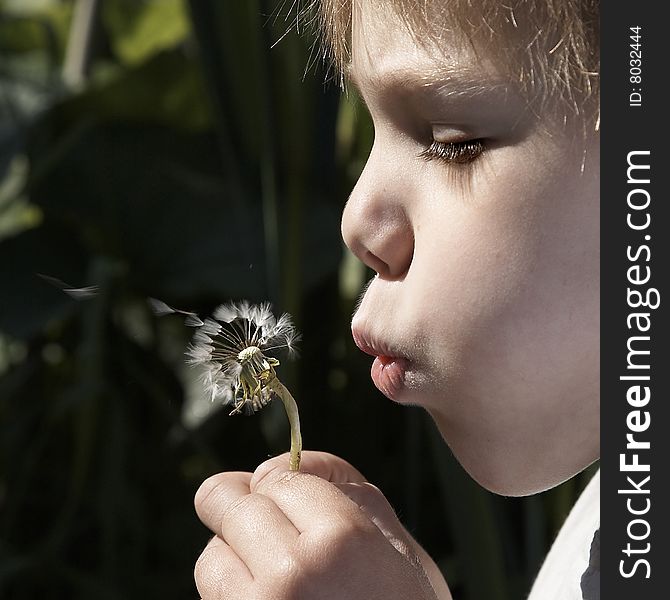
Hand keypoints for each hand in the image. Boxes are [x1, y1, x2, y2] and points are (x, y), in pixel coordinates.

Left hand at [194, 451, 451, 599]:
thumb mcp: (399, 545)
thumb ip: (347, 488)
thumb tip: (281, 463)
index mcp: (341, 540)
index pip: (275, 477)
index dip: (282, 484)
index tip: (292, 498)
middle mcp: (291, 575)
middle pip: (225, 504)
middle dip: (245, 505)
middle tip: (270, 524)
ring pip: (211, 554)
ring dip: (235, 554)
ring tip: (275, 574)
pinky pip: (213, 597)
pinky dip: (232, 591)